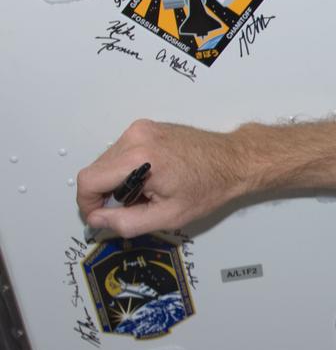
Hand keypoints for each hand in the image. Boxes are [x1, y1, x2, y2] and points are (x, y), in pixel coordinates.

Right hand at [77, 119, 246, 238]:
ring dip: (117, 181)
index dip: (87, 203)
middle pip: (96, 170)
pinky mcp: (146, 127)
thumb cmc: (209, 187)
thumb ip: (126, 223)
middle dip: (107, 194)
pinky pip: (121, 152)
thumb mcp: (168, 216)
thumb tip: (96, 220)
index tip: (99, 217)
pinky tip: (151, 178)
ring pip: (106, 161)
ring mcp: (140, 128)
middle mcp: (136, 136)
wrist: (234, 161)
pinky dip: (127, 169)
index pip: (89, 181)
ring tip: (147, 192)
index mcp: (139, 157)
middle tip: (135, 206)